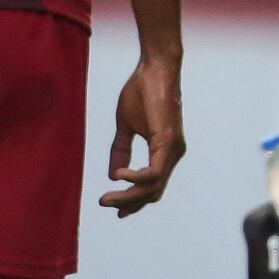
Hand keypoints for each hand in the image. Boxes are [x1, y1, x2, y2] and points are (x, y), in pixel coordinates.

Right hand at [100, 56, 185, 217]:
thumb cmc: (141, 91)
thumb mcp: (126, 125)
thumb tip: (112, 176)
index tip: (116, 210)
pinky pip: (154, 172)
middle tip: (105, 204)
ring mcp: (173, 149)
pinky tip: (120, 176)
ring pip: (153, 186)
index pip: (152, 185)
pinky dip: (136, 178)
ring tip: (106, 198)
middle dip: (129, 203)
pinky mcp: (169, 141)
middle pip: (153, 191)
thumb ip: (120, 149)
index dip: (135, 200)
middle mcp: (173, 154)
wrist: (154, 67)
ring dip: (129, 196)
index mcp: (164, 152)